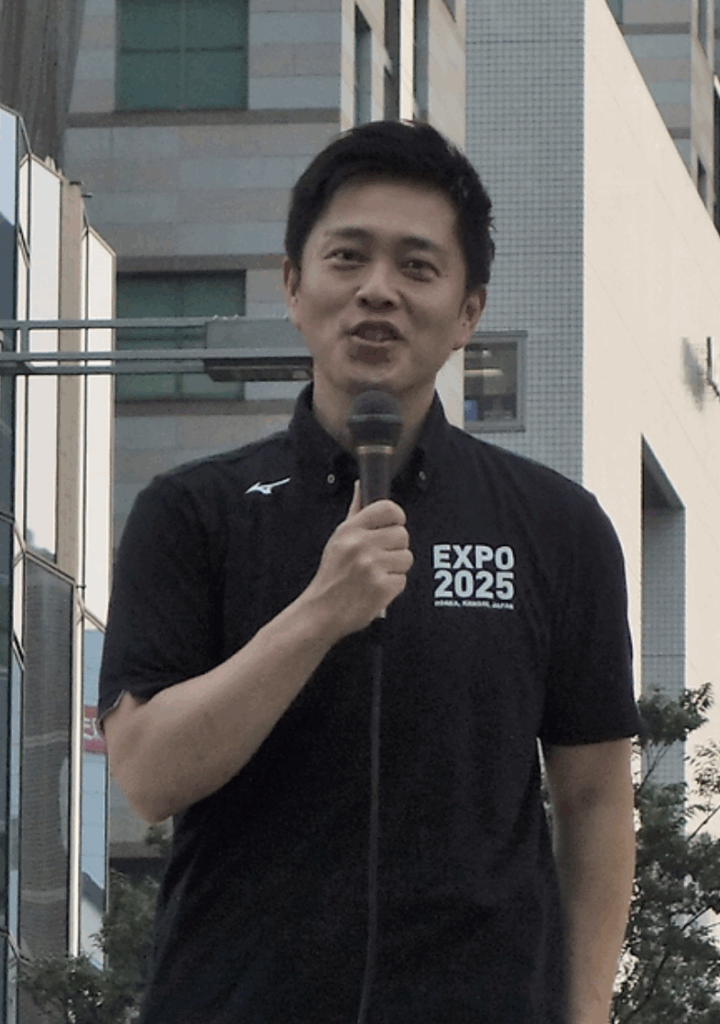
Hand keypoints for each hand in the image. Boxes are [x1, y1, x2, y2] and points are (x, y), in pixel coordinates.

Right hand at [304, 482, 412, 640]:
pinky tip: (377, 587)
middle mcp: (361, 545)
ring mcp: (373, 566)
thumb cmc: (331, 575)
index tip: (394, 525)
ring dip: (396, 568)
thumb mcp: (338, 539)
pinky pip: (403, 579)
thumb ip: (355, 512)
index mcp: (350, 530)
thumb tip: (361, 487)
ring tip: (377, 574)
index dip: (397, 517)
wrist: (322, 611)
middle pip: (402, 535)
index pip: (388, 509)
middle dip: (395, 547)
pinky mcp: (383, 587)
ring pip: (407, 558)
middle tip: (380, 558)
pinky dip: (393, 586)